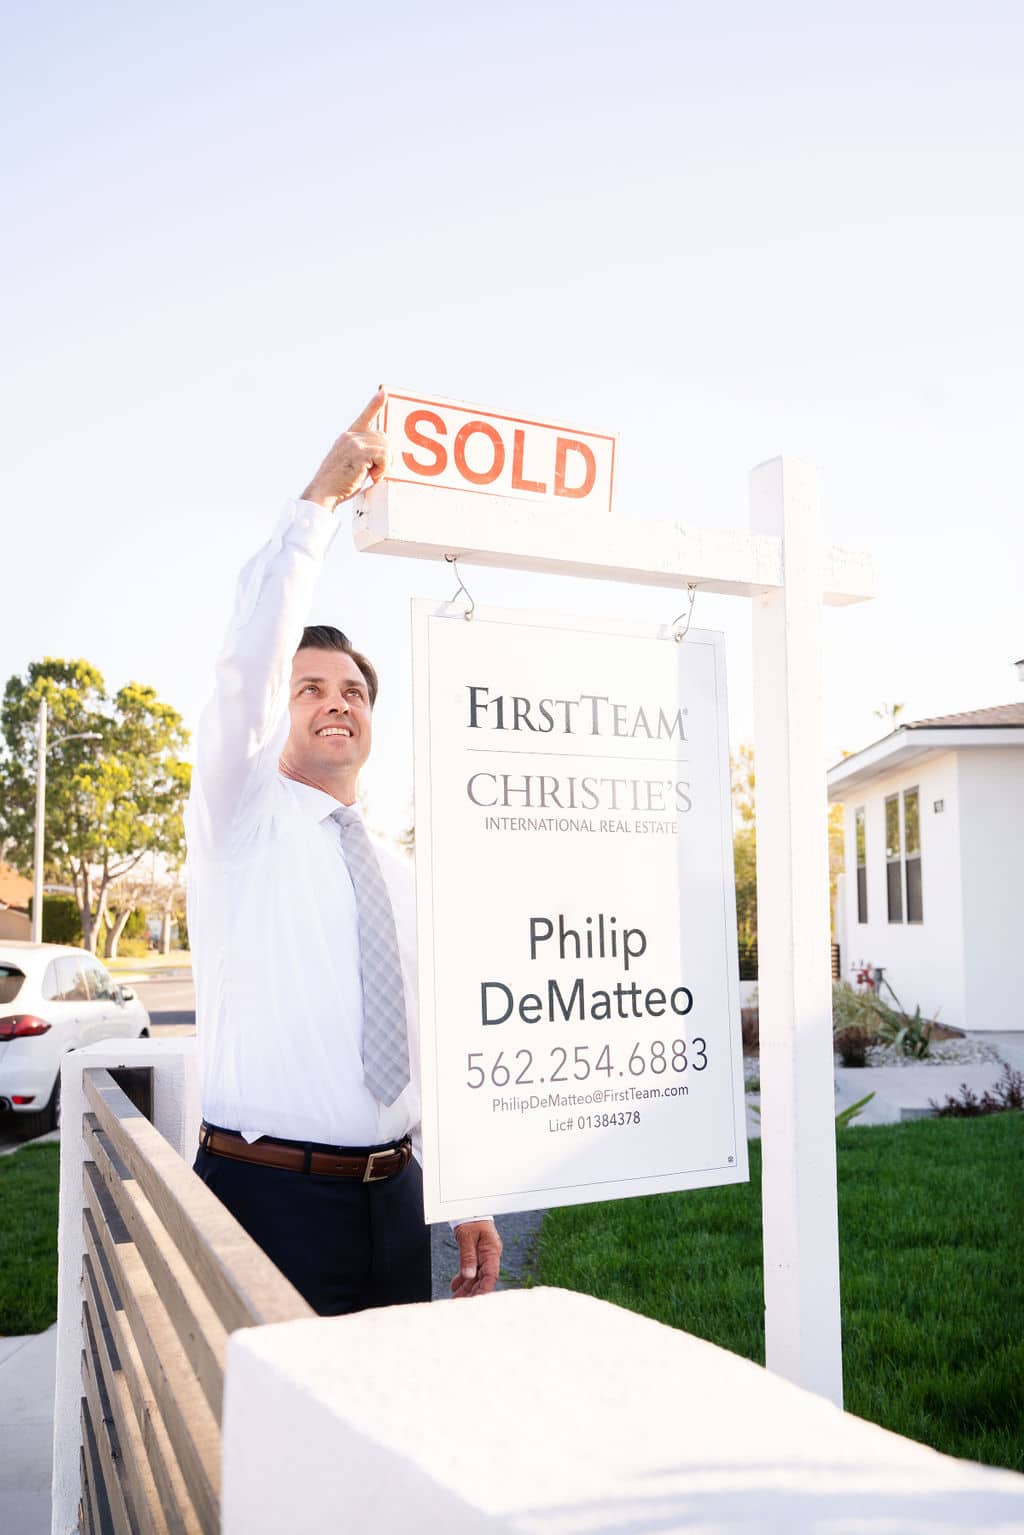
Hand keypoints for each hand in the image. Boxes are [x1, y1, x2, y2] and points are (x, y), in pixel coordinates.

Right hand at [301, 390, 388, 508]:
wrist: (323, 492)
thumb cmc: (337, 484)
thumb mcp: (349, 463)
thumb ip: (362, 454)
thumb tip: (383, 453)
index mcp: (347, 437)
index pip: (364, 418)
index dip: (375, 405)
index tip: (383, 393)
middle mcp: (350, 436)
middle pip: (383, 438)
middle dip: (385, 456)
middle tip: (376, 472)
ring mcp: (354, 442)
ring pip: (385, 447)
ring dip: (384, 465)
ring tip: (372, 476)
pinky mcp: (359, 452)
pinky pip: (384, 456)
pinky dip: (383, 469)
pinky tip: (371, 477)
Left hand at [450, 1220, 501, 1297]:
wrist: (470, 1209)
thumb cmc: (471, 1220)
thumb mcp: (467, 1236)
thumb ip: (468, 1256)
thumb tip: (469, 1275)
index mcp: (492, 1251)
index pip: (491, 1275)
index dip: (485, 1289)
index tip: (477, 1301)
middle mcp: (489, 1256)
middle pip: (483, 1279)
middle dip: (473, 1292)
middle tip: (461, 1304)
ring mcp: (484, 1256)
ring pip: (476, 1277)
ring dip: (466, 1288)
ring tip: (456, 1299)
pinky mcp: (476, 1255)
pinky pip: (471, 1270)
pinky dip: (463, 1279)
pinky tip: (455, 1287)